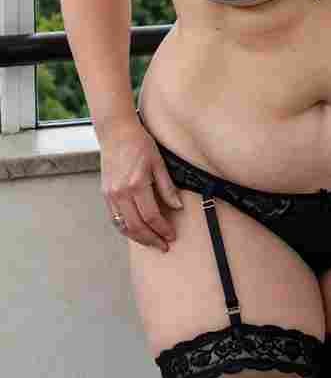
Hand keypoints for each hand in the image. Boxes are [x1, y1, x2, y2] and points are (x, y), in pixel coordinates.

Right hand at [99, 119, 182, 252]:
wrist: (116, 132)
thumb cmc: (139, 143)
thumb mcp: (158, 162)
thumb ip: (167, 187)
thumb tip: (177, 207)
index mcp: (136, 184)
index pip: (151, 216)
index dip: (162, 229)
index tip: (171, 235)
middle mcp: (121, 193)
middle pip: (137, 226)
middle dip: (151, 239)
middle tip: (163, 245)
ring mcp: (111, 195)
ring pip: (124, 226)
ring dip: (138, 237)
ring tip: (151, 241)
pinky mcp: (105, 194)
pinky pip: (115, 218)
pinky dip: (126, 228)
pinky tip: (135, 230)